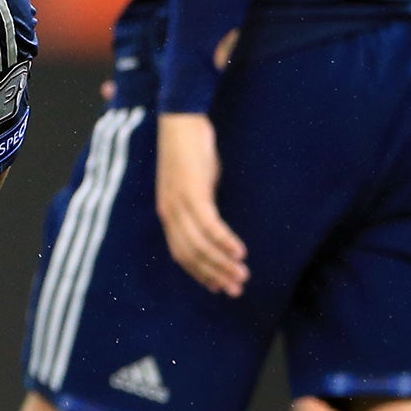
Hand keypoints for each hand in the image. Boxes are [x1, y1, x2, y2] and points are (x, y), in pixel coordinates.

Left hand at [155, 112, 247, 295]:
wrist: (180, 120)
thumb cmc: (190, 150)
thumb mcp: (193, 183)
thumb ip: (199, 204)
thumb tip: (214, 221)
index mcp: (168, 213)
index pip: (181, 254)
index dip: (199, 273)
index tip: (217, 287)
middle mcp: (170, 213)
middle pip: (190, 256)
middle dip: (214, 275)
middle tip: (235, 290)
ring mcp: (180, 203)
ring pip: (200, 246)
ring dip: (223, 264)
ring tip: (242, 276)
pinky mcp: (193, 192)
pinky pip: (210, 225)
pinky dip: (225, 242)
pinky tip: (240, 252)